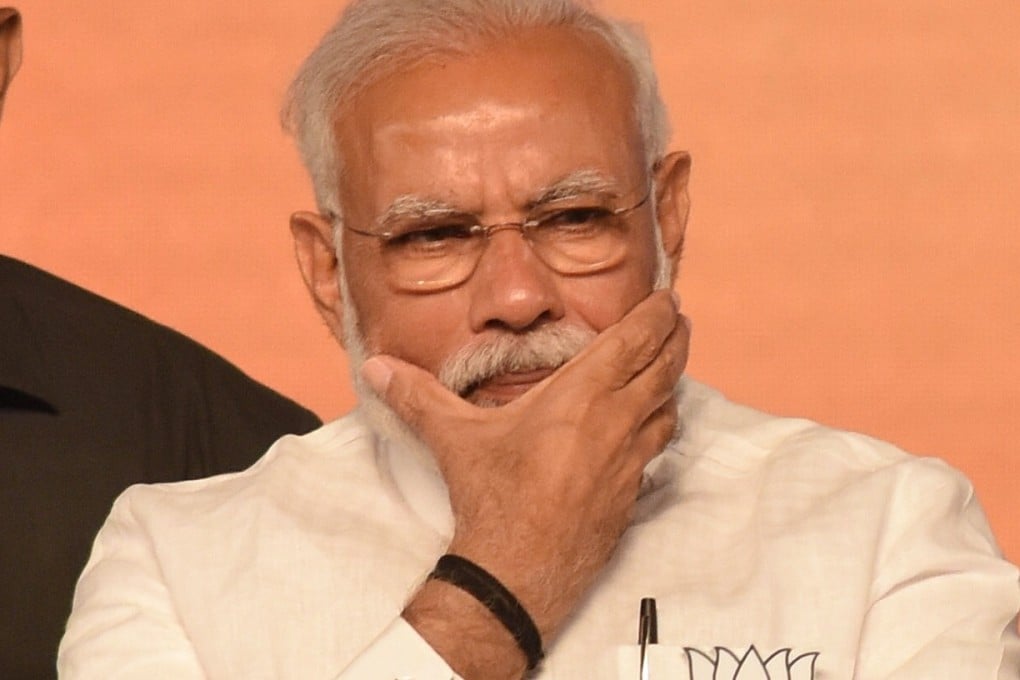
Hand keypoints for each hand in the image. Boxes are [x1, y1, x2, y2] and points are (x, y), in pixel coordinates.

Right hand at [362, 290, 688, 674]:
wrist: (518, 571)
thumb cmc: (491, 498)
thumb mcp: (454, 439)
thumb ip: (416, 396)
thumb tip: (375, 367)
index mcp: (581, 396)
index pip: (634, 341)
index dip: (656, 315)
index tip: (667, 298)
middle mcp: (615, 422)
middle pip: (665, 367)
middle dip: (675, 338)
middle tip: (678, 319)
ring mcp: (629, 460)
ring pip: (668, 408)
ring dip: (671, 382)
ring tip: (667, 366)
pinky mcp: (631, 493)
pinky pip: (657, 448)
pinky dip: (659, 426)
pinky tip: (647, 427)